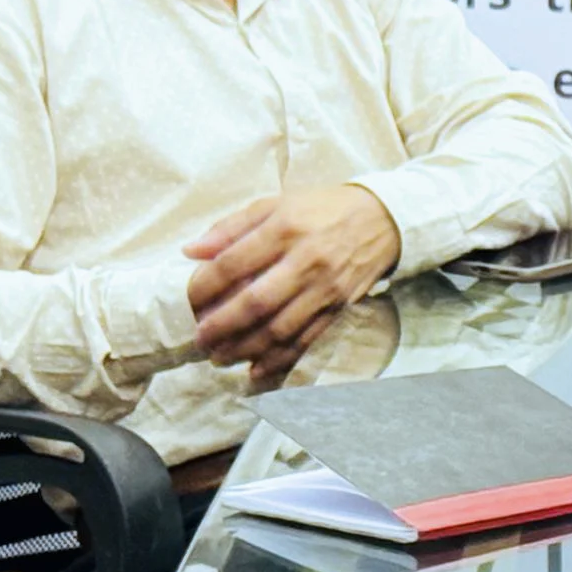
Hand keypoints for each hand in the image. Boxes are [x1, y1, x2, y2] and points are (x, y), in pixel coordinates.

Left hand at [185, 186, 403, 382]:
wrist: (383, 220)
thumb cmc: (323, 209)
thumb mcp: (276, 203)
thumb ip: (231, 226)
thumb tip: (191, 251)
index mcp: (284, 228)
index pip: (235, 262)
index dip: (206, 286)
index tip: (188, 301)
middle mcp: (305, 261)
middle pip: (257, 302)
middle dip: (223, 326)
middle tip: (199, 340)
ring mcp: (324, 288)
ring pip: (281, 328)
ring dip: (246, 349)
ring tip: (220, 357)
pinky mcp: (338, 308)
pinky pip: (306, 340)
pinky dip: (280, 359)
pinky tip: (256, 369)